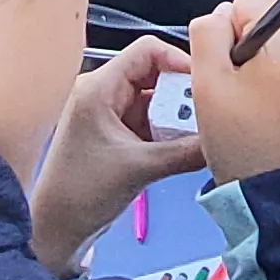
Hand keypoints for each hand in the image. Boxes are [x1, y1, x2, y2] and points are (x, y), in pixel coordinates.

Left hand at [26, 38, 205, 273]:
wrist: (57, 228)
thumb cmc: (80, 194)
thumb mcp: (140, 169)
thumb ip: (185, 152)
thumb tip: (222, 141)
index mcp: (98, 88)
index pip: (147, 51)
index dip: (180, 61)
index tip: (205, 84)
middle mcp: (103, 94)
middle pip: (156, 74)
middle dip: (183, 94)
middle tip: (208, 115)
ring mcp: (110, 114)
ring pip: (156, 100)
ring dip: (178, 116)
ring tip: (199, 134)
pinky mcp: (117, 134)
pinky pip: (151, 121)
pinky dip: (169, 131)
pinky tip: (186, 147)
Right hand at [188, 0, 279, 186]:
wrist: (272, 191)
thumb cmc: (242, 145)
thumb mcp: (207, 83)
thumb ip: (207, 32)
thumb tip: (219, 14)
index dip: (227, 24)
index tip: (227, 60)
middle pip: (265, 13)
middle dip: (243, 41)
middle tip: (235, 84)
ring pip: (275, 36)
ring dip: (255, 59)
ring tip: (247, 98)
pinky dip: (269, 73)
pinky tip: (260, 102)